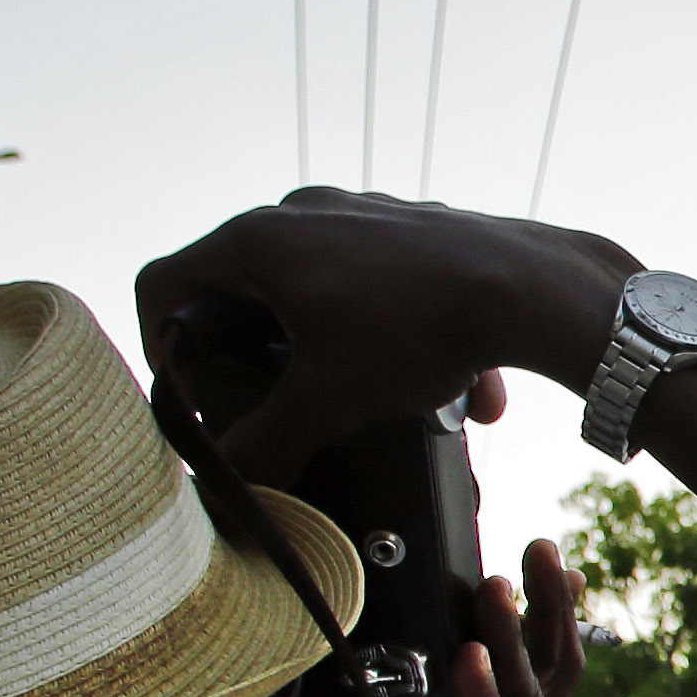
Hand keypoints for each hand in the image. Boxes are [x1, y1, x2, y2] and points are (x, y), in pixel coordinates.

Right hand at [135, 190, 637, 487]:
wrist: (534, 286)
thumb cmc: (416, 330)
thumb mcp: (326, 402)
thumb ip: (263, 443)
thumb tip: (227, 483)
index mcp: (257, 240)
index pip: (165, 286)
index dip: (163, 351)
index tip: (196, 400)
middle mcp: (302, 212)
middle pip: (242, 292)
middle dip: (255, 361)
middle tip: (270, 409)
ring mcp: (361, 215)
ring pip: (318, 293)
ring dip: (333, 358)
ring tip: (369, 409)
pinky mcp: (415, 231)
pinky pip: (380, 289)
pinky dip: (396, 342)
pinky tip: (453, 397)